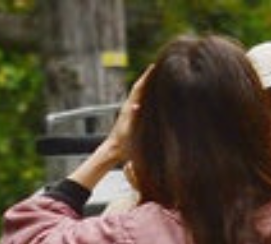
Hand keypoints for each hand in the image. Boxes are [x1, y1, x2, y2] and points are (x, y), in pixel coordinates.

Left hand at [70, 67, 149, 187]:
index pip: (139, 88)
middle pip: (139, 87)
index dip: (146, 77)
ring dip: (146, 84)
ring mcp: (129, 111)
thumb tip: (136, 105)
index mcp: (129, 108)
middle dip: (147, 76)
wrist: (113, 150)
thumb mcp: (129, 130)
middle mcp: (129, 106)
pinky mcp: (130, 116)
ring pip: (139, 93)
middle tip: (157, 67)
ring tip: (154, 77)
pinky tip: (149, 96)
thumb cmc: (123, 143)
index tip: (154, 66)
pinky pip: (139, 101)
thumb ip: (133, 117)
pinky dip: (145, 95)